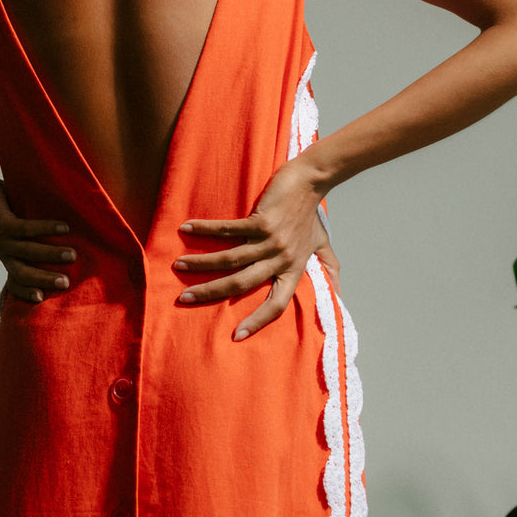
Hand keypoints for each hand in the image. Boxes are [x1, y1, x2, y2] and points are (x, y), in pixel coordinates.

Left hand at [0, 167, 75, 303]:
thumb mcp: (18, 230)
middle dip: (45, 279)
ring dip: (51, 254)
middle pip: (23, 273)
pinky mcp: (2, 222)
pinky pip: (26, 229)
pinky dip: (46, 228)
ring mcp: (2, 238)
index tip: (42, 299)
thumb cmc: (4, 210)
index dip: (25, 293)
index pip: (15, 282)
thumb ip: (36, 239)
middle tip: (67, 283)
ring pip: (28, 251)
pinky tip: (64, 227)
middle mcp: (4, 252)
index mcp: (9, 257)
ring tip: (72, 254)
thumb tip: (71, 246)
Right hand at [174, 158, 337, 340]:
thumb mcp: (322, 245)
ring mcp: (271, 240)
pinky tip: (186, 228)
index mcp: (293, 270)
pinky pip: (228, 229)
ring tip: (178, 265)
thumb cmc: (312, 214)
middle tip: (185, 298)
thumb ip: (329, 269)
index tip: (236, 336)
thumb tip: (339, 293)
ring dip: (201, 263)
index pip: (277, 304)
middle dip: (211, 293)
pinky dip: (205, 230)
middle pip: (242, 284)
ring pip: (231, 259)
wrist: (312, 180)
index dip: (258, 321)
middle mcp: (281, 259)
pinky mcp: (262, 220)